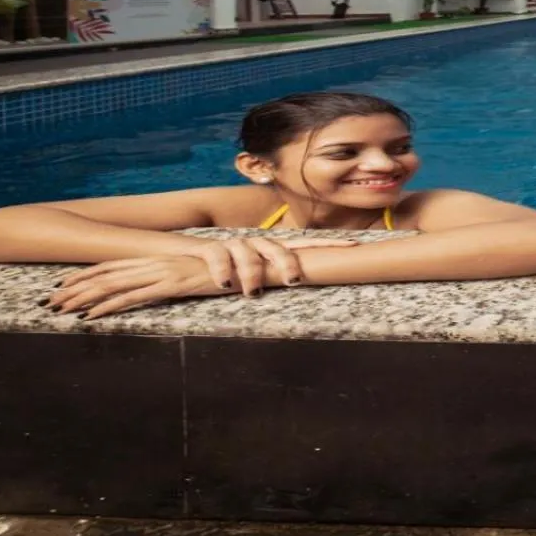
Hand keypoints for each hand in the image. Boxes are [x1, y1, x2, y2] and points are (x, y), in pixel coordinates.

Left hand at [48, 254, 229, 319]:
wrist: (248, 263)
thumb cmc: (224, 269)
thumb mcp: (192, 272)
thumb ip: (172, 277)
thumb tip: (157, 287)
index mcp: (157, 257)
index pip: (112, 264)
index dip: (85, 274)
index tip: (62, 284)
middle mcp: (154, 261)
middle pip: (104, 274)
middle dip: (74, 288)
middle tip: (49, 301)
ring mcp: (161, 272)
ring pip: (111, 284)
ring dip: (82, 298)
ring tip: (59, 310)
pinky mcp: (169, 285)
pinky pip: (131, 297)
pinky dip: (107, 307)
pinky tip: (90, 316)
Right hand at [175, 235, 356, 294]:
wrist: (183, 257)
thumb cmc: (225, 271)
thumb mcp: (254, 275)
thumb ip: (276, 277)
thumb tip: (303, 288)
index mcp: (271, 250)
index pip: (304, 244)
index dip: (328, 244)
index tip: (353, 245)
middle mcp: (255, 244)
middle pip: (279, 247)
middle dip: (287, 263)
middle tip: (292, 281)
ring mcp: (233, 244)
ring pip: (249, 253)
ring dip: (252, 273)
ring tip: (252, 292)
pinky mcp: (208, 249)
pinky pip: (217, 255)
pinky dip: (222, 268)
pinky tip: (224, 282)